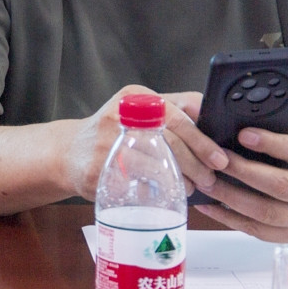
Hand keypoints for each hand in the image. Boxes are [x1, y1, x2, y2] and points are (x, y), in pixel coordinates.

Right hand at [61, 86, 223, 201]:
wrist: (68, 152)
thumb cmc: (114, 133)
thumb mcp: (140, 112)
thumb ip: (175, 111)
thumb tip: (216, 124)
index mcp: (136, 97)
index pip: (180, 114)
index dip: (203, 139)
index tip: (219, 157)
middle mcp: (121, 115)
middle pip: (172, 141)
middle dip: (197, 164)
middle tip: (210, 178)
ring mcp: (108, 142)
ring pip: (159, 164)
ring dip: (183, 180)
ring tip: (192, 186)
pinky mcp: (101, 169)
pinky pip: (140, 183)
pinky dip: (159, 189)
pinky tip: (167, 191)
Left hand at [195, 115, 287, 241]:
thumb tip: (286, 126)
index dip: (271, 144)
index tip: (243, 134)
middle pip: (280, 186)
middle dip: (243, 171)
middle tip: (215, 157)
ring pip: (266, 213)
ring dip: (230, 197)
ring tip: (204, 180)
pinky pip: (261, 233)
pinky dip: (231, 221)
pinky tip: (209, 206)